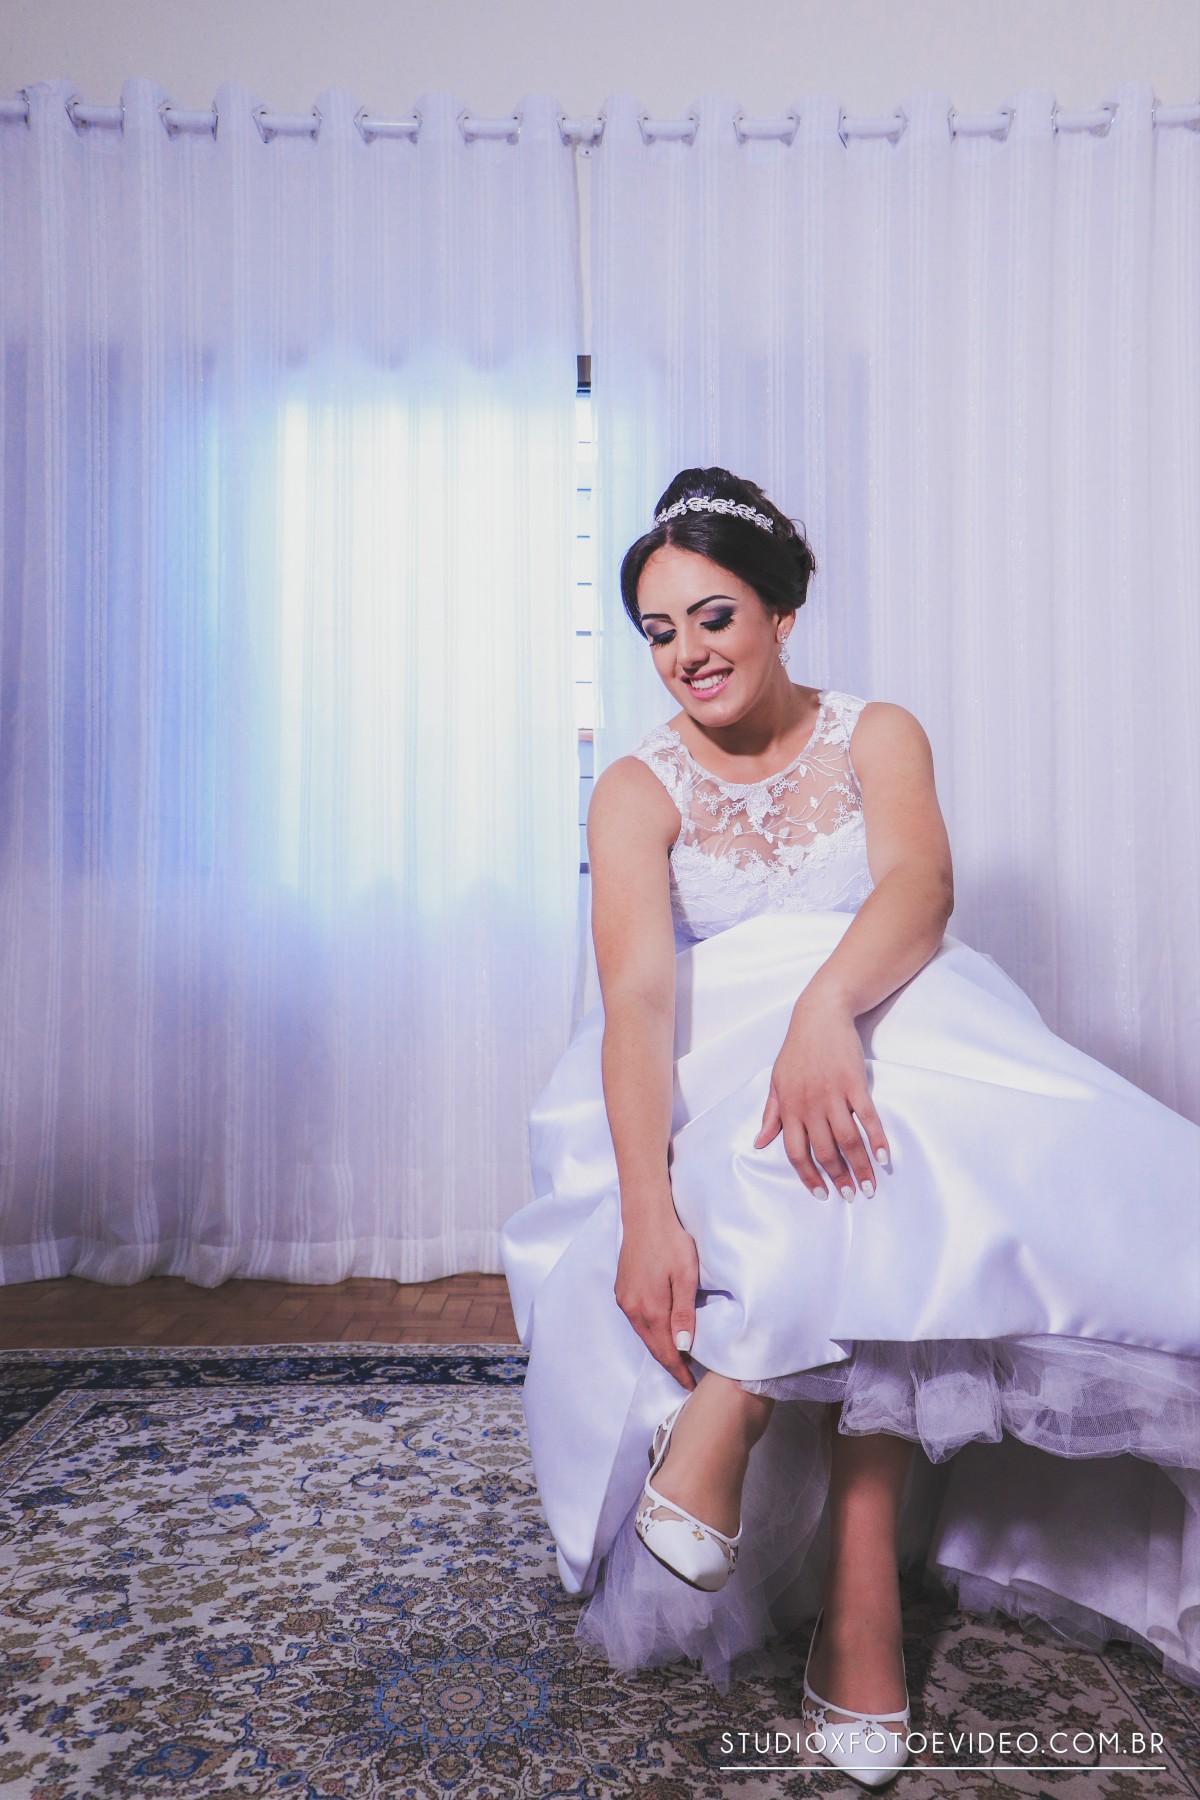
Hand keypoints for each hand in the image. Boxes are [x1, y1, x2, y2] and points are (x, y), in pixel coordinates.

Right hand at [614, 1204, 699, 1389]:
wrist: (645, 1214)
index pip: (666, 1351)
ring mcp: (624, 1299)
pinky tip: (662, 1331)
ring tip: (679, 1359)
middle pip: (653, 1346)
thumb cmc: (670, 1241)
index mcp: (650, 1308)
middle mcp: (632, 1308)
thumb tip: (683, 1348)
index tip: (692, 1387)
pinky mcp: (622, 1290)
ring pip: (644, 1334)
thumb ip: (683, 1313)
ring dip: (661, 1348)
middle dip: (670, 1364)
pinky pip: (638, 1320)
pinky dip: (651, 1332)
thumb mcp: (685, 1276)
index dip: (679, 1371)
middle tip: (688, 1378)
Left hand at [753, 990, 889, 1200]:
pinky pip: (867, 1117)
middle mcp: (809, 1105)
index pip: (796, 1152)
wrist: (820, 1015)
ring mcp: (832, 1094)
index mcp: (789, 1107)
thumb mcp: (777, 1081)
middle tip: (851, 1195)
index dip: (808, 1177)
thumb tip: (759, 1143)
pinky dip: (876, 1139)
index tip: (821, 1194)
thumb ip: (771, 1115)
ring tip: (869, 1186)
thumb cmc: (798, 1049)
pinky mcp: (854, 1083)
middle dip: (838, 1178)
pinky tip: (883, 1157)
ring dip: (859, 1167)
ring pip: (846, 1140)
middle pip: (824, 1151)